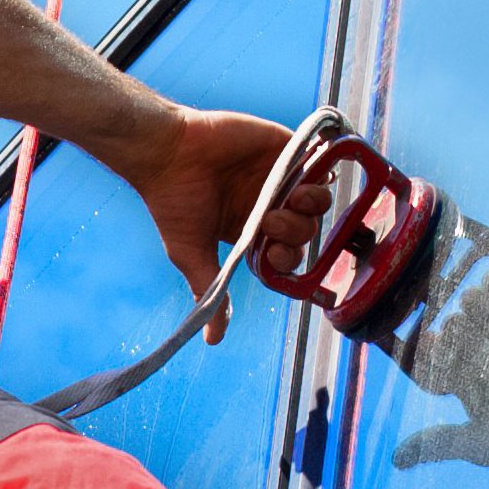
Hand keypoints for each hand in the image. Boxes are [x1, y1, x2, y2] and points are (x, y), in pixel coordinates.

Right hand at [121, 107, 328, 340]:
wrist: (168, 154)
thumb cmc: (173, 205)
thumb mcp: (191, 255)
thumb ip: (211, 292)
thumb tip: (213, 341)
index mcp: (250, 233)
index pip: (288, 253)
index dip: (289, 256)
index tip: (273, 253)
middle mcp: (268, 205)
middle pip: (306, 228)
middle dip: (297, 230)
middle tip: (271, 221)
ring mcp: (278, 176)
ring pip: (318, 196)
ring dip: (313, 203)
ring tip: (292, 197)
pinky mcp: (283, 146)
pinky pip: (318, 157)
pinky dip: (320, 167)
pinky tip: (304, 175)